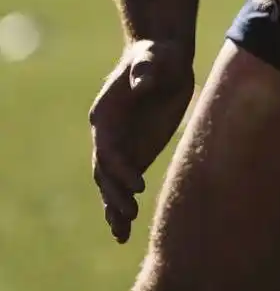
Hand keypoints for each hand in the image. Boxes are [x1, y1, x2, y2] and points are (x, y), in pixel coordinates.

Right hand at [89, 39, 195, 242]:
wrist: (164, 58)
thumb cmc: (158, 56)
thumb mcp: (155, 57)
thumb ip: (146, 70)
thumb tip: (143, 83)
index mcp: (106, 115)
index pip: (107, 149)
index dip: (120, 168)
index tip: (138, 185)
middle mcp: (108, 135)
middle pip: (105, 171)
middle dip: (114, 194)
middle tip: (130, 215)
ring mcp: (122, 146)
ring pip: (111, 184)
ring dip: (114, 208)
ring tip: (121, 234)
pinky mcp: (138, 153)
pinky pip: (127, 184)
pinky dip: (124, 205)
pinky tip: (125, 229)